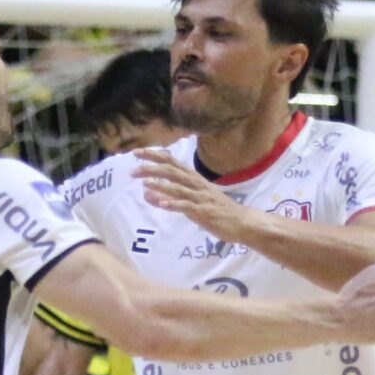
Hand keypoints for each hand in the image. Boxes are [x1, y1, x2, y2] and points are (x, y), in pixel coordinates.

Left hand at [132, 148, 248, 239]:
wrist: (242, 222)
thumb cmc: (217, 210)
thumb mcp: (190, 202)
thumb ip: (168, 196)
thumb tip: (146, 192)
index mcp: (193, 179)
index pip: (171, 161)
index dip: (154, 155)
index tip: (136, 153)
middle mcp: (196, 184)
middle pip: (172, 171)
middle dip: (151, 168)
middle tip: (132, 170)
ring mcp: (200, 197)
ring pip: (178, 187)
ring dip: (160, 185)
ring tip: (144, 183)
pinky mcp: (204, 212)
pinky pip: (187, 206)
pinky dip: (174, 204)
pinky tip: (161, 204)